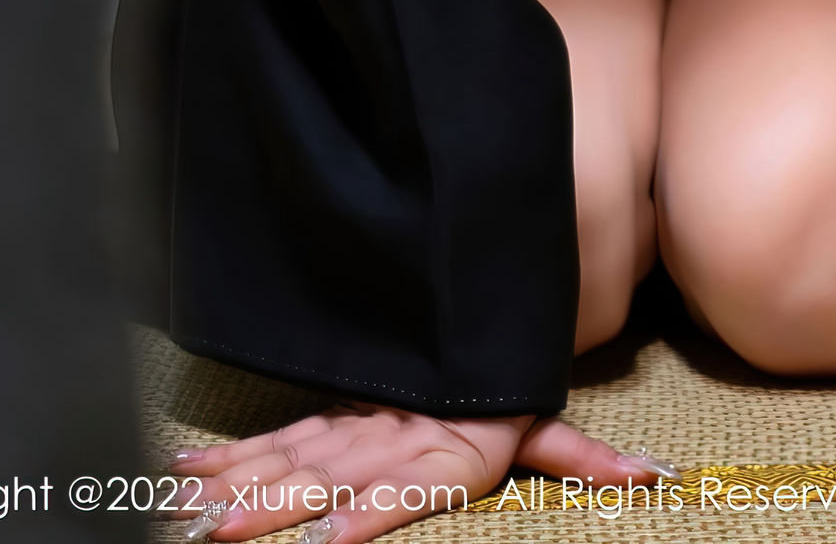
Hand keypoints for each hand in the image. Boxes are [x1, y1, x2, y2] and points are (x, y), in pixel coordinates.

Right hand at [171, 406, 671, 538]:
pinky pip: (273, 437)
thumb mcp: (541, 425)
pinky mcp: (325, 420)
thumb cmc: (502, 388)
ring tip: (195, 514)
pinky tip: (184, 472)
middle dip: (271, 505)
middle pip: (323, 475)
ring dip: (238, 485)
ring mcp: (347, 427)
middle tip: (219, 532)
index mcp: (435, 446)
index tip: (331, 538)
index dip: (367, 511)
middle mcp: (382, 436)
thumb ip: (583, 459)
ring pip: (287, 457)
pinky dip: (227, 455)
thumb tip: (650, 479)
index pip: (398, 482)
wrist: (464, 314)